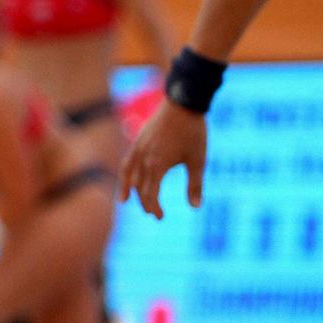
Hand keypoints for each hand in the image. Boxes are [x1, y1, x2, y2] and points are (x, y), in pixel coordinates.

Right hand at [120, 100, 207, 219]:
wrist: (182, 104)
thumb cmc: (193, 133)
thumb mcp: (198, 160)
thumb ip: (195, 185)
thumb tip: (195, 208)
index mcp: (157, 165)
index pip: (150, 193)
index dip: (154, 207)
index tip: (161, 217)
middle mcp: (143, 158)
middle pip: (139, 186)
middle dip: (145, 202)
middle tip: (155, 214)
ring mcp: (138, 147)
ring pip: (128, 173)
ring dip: (128, 188)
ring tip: (124, 200)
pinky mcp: (138, 140)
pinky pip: (127, 160)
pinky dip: (126, 172)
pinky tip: (128, 176)